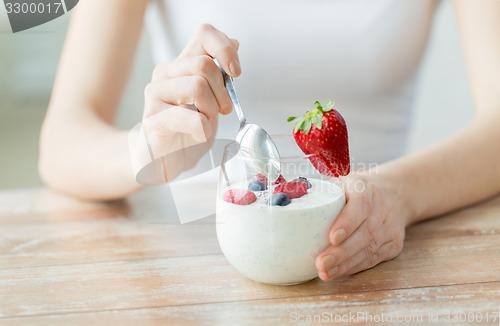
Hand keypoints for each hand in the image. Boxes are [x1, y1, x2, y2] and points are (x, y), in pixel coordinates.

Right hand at [130, 24, 239, 182]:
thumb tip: (234, 42)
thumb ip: (219, 72)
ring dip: (210, 110)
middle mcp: (166, 74)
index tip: (235, 73)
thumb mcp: (211, 98)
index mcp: (182, 65)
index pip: (204, 34)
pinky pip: (189, 117)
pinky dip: (202, 129)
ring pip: (196, 87)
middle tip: (221, 110)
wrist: (163, 159)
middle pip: (204, 64)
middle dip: (222, 92)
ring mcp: (156, 94)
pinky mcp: (153, 119)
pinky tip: (197, 134)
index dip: (225, 49)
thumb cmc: (187, 129)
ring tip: (205, 122)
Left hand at [315, 172, 409, 280]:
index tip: (332, 238)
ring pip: (369, 250)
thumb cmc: (356, 189)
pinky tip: (338, 272)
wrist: (394, 194)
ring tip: (325, 272)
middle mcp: (382, 207)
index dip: (347, 222)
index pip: (360, 205)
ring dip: (345, 264)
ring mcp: (390, 227)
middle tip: (321, 263)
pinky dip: (354, 267)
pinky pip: (373, 259)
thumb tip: (283, 200)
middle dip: (341, 252)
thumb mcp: (341, 181)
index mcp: (365, 188)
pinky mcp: (393, 244)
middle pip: (365, 233)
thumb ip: (318, 191)